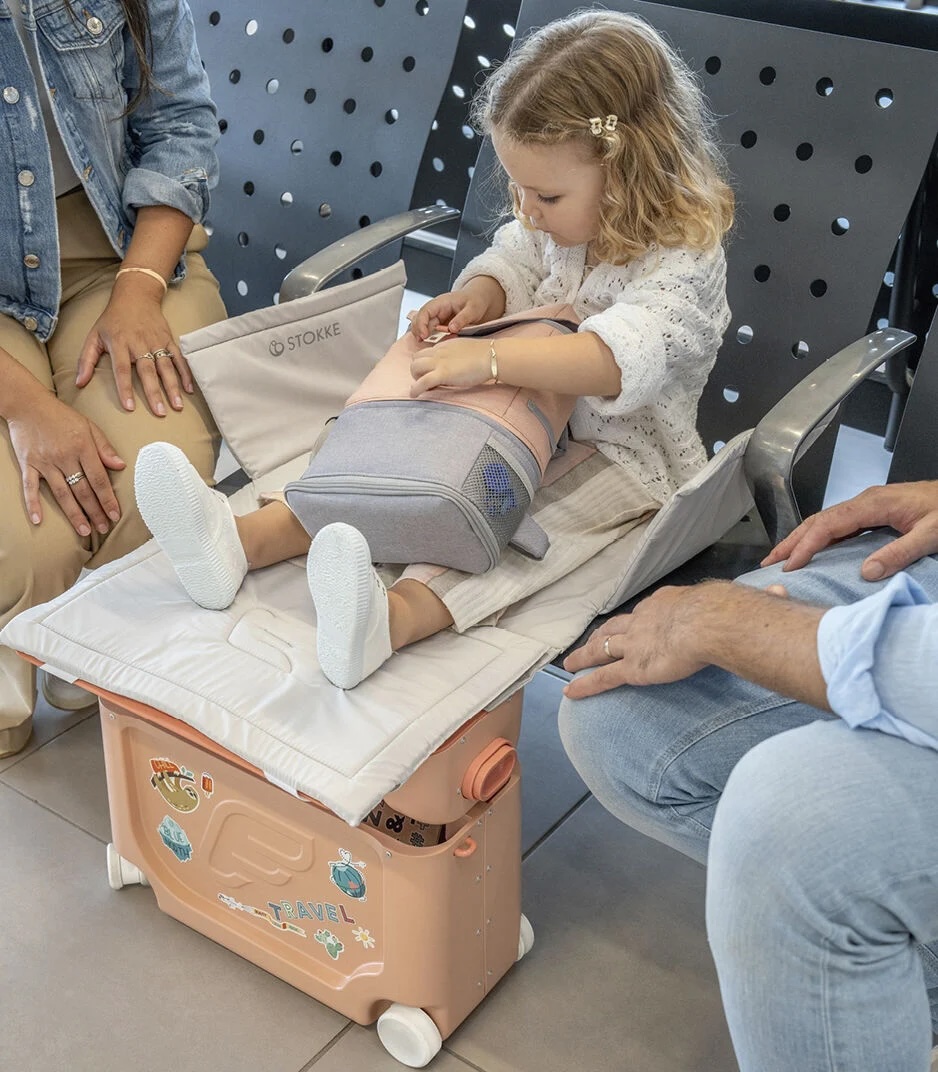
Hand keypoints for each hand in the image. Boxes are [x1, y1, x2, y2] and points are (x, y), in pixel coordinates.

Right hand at [7, 392, 124, 534]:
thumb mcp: (89, 426)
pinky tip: (38, 521)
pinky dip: (33, 504)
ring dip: (73, 514)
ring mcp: (45, 461)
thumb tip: (121, 466)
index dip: (108, 499)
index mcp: (83, 447)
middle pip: (82, 490)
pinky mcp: (27, 463)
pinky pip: (30, 487)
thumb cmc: (62, 416)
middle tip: (103, 529)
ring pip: (61, 493)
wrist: (28, 404)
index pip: (99, 479)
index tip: (115, 515)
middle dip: (94, 511)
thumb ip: (104, 447)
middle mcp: (65, 457)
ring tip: (84, 531)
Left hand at [74, 274, 193, 415]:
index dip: (125, 388)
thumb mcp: (94, 336)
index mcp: (119, 343)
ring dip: (172, 387)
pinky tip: (189, 390)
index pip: (122, 369)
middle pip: (147, 371)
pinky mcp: (169, 339)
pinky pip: (179, 358)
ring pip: (166, 367)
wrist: (135, 295)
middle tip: (160, 413)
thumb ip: (85, 360)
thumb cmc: (112, 319)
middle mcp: (139, 343)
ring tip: (177, 406)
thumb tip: (79, 383)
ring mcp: (157, 341)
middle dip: (154, 393)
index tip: (130, 407)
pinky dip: (185, 374)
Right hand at [409, 289, 490, 339]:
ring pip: (422, 325)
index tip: (424, 335)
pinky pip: (429, 330)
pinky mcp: (439, 324)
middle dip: (418, 330)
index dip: (421, 323)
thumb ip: (462, 318)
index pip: (425, 311)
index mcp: (442, 302)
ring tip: (423, 344)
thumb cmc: (475, 301)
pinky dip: (428, 337)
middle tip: (421, 342)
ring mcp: (437, 317)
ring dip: (421, 334)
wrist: (477, 299)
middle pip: (419, 319)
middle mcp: (436, 309)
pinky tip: (430, 343)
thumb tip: (451, 328)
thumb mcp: (472, 309)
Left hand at [409, 337, 491, 394]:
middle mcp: (438, 352)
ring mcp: (439, 362)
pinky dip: (415, 389)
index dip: (424, 363)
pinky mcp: (442, 373)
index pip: (425, 352)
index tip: (430, 372)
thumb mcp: (465, 349)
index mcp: (444, 346)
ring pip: (415, 367)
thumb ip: (455, 355)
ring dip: (416, 378)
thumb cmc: (485, 355)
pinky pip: (422, 382)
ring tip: (423, 387)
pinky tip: (414, 395)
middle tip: (425, 380)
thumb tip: (454, 364)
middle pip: (415, 358)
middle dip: (417, 370)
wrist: (492, 356)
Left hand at [562, 586, 708, 698]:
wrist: (706, 622)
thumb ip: (715, 607)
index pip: (642, 614)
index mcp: (661, 604)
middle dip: (600, 635)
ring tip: (571, 664)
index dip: (633, 621)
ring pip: (601, 650)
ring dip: (584, 657)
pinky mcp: (632, 668)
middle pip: (614, 628)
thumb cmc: (719, 612)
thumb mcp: (715, 602)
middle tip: (590, 641)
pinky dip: (585, 685)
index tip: (630, 625)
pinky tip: (571, 692)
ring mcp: (633, 645)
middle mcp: (641, 621)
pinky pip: (603, 678)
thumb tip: (738, 606)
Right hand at [762, 481, 937, 580]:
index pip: (828, 525)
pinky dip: (818, 538)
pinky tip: (813, 551)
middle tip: (769, 563)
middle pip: (818, 520)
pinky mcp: (874, 513)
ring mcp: (868, 506)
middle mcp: (866, 502)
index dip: (805, 545)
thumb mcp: (933, 535)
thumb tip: (866, 573)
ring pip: (824, 521)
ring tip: (782, 558)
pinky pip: (837, 525)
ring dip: (801, 539)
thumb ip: (900, 552)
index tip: (790, 566)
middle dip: (791, 541)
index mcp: (874, 504)